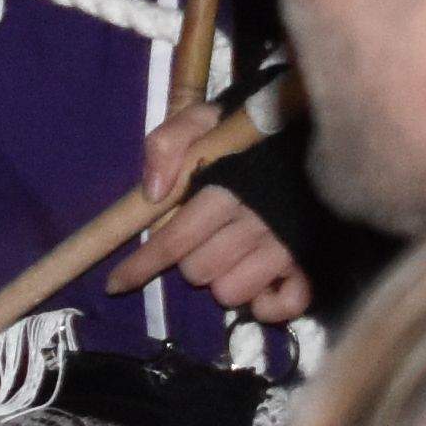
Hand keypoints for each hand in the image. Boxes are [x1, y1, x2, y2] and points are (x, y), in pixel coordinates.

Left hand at [118, 101, 311, 320]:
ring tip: (231, 252)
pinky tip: (259, 285)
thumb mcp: (201, 119)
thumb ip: (168, 143)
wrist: (309, 129)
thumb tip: (152, 192)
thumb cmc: (245, 131)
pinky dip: (266, 305)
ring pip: (230, 293)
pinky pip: (284, 306)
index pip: (174, 239)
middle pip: (198, 272)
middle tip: (202, 237)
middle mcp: (256, 222)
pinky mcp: (311, 263)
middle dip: (187, 260)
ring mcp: (286, 246)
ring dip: (222, 280)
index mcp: (225, 187)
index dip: (141, 264)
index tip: (114, 284)